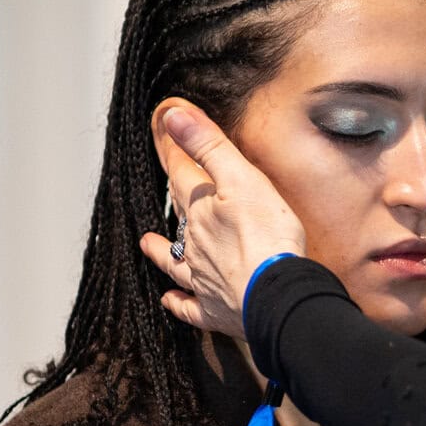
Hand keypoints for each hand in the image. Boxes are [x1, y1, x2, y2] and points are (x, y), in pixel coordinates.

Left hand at [139, 99, 307, 341]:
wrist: (276, 295)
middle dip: (174, 199)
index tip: (166, 135)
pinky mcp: (218, 310)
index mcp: (200, 211)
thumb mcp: (241, 179)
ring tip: (149, 244)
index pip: (182, 176)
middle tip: (168, 188)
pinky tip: (171, 300)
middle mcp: (196, 245)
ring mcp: (204, 279)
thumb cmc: (266, 239)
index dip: (175, 155)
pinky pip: (191, 307)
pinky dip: (179, 303)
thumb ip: (208, 146)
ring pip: (176, 261)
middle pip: (179, 216)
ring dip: (162, 251)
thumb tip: (173, 115)